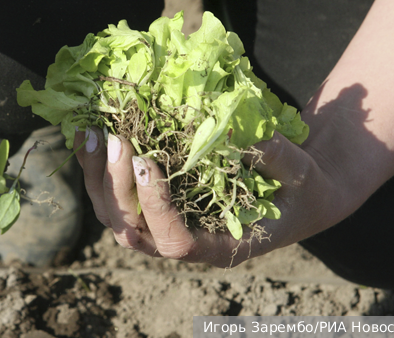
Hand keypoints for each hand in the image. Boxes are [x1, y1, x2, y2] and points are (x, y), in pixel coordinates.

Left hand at [74, 126, 341, 267]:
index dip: (156, 209)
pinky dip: (101, 173)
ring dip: (100, 181)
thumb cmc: (302, 190)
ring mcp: (168, 226)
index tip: (146, 163)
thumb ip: (277, 158)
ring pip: (117, 218)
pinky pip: (119, 198)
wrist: (297, 195)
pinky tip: (92, 139)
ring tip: (94, 136)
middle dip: (118, 189)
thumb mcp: (301, 174)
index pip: (178, 242)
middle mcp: (188, 243)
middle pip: (135, 232)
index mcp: (223, 246)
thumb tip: (244, 130)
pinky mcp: (158, 207)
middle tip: (116, 140)